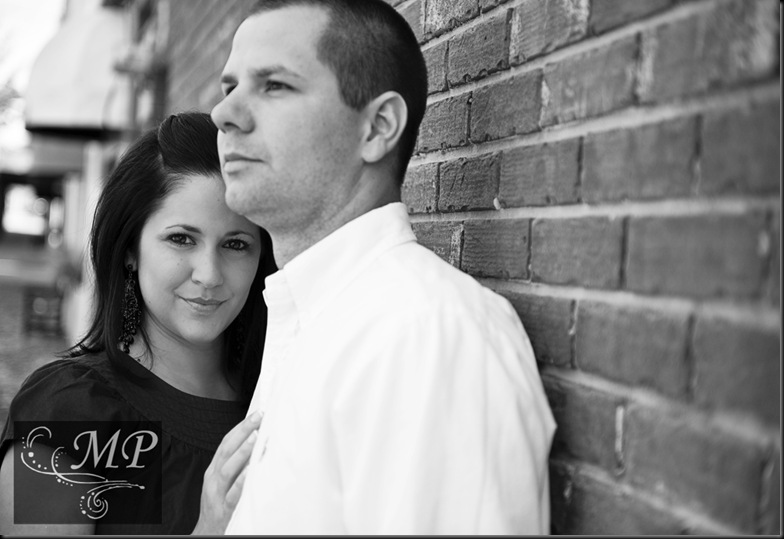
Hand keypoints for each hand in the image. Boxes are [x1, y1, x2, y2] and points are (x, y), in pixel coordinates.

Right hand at [191, 411, 260, 534]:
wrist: (207, 534)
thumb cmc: (219, 506)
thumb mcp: (223, 482)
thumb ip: (236, 464)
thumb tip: (258, 442)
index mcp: (214, 470)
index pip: (226, 443)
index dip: (241, 426)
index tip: (257, 412)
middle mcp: (214, 479)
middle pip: (227, 450)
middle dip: (243, 431)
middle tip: (260, 416)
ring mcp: (218, 494)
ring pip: (228, 469)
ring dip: (243, 451)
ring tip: (256, 436)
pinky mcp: (225, 510)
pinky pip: (234, 494)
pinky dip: (243, 481)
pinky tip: (253, 470)